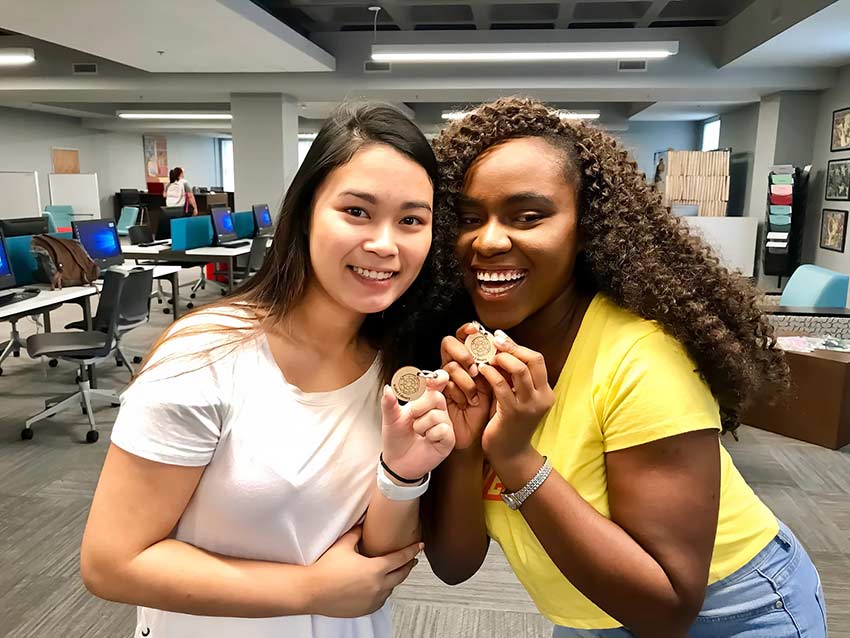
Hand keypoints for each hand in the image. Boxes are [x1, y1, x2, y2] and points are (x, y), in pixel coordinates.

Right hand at [309, 526, 420, 616]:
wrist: (312, 590)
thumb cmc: (325, 569)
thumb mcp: (344, 544)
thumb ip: (358, 533)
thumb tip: (364, 525)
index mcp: (375, 569)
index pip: (400, 558)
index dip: (411, 551)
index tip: (419, 547)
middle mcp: (378, 586)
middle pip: (401, 575)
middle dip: (408, 566)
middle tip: (412, 559)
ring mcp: (372, 600)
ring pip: (391, 588)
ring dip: (395, 579)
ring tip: (394, 572)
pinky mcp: (365, 609)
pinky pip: (381, 600)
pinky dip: (383, 591)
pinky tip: (379, 586)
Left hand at [381, 370, 454, 480]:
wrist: (397, 462)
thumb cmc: (396, 438)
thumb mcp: (390, 418)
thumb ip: (389, 403)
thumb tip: (388, 388)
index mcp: (425, 401)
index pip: (436, 384)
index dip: (436, 378)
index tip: (430, 379)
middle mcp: (438, 410)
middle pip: (436, 397)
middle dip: (419, 407)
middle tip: (412, 417)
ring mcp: (445, 424)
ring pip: (437, 415)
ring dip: (421, 425)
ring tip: (418, 432)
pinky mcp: (448, 439)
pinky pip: (443, 430)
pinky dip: (430, 435)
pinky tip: (427, 440)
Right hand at [441, 324, 492, 450]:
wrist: (483, 436)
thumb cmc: (494, 410)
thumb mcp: (502, 384)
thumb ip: (502, 365)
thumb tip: (508, 346)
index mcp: (474, 360)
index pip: (465, 336)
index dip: (467, 330)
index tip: (475, 329)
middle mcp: (458, 366)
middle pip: (449, 342)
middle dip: (463, 352)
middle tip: (474, 366)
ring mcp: (446, 379)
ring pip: (449, 365)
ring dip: (466, 380)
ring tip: (475, 395)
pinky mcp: (438, 394)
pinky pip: (444, 384)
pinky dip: (458, 393)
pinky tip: (467, 403)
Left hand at [477, 330, 554, 463]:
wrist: (509, 455)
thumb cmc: (509, 424)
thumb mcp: (517, 398)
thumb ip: (514, 379)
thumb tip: (501, 351)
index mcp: (545, 392)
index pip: (537, 359)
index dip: (518, 346)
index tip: (500, 338)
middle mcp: (542, 397)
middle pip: (532, 359)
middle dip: (511, 347)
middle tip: (493, 341)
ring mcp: (529, 405)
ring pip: (518, 370)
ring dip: (500, 359)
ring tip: (487, 357)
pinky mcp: (512, 413)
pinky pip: (501, 385)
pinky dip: (490, 373)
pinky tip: (481, 370)